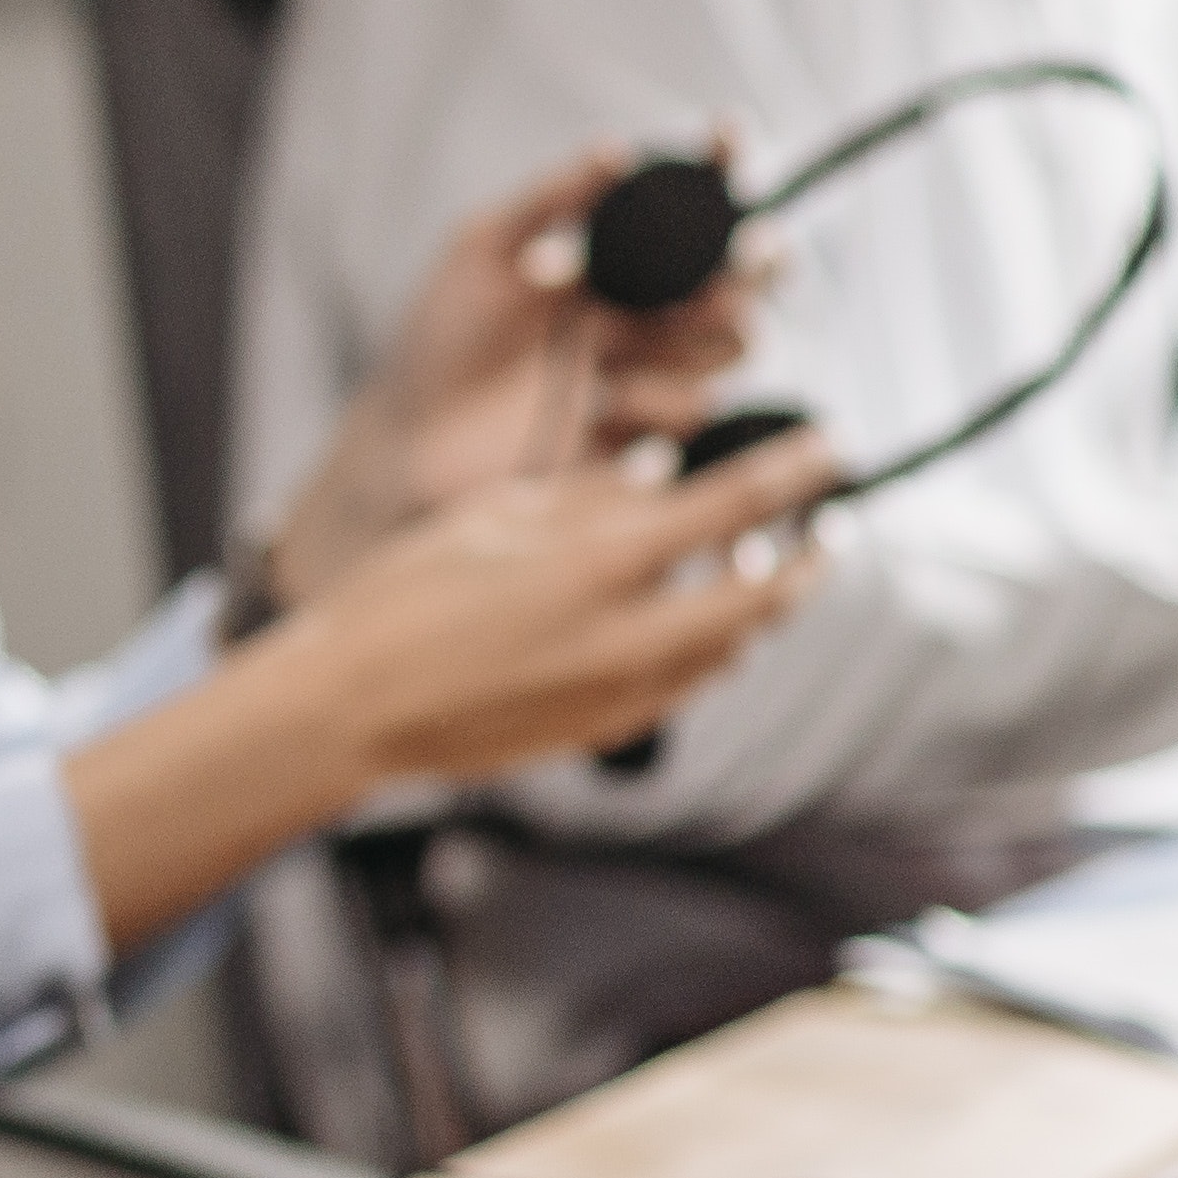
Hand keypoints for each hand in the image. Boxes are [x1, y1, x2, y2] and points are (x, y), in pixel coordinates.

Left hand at [266, 146, 762, 600]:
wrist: (412, 435)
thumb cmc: (443, 336)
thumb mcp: (483, 251)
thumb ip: (549, 200)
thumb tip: (616, 151)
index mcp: (622, 250)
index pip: (694, 195)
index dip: (723, 158)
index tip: (725, 133)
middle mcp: (655, 305)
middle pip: (749, 273)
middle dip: (759, 257)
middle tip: (744, 249)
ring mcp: (659, 368)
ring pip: (739, 341)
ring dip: (698, 334)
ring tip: (615, 346)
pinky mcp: (651, 432)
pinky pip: (696, 410)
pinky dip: (654, 398)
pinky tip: (600, 404)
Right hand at [278, 423, 839, 782]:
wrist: (350, 708)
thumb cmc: (400, 599)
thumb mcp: (491, 519)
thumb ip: (589, 495)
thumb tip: (663, 471)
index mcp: (598, 564)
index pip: (733, 507)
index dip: (792, 473)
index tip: (827, 449)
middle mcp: (629, 634)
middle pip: (762, 595)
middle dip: (806, 560)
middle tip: (828, 530)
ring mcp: (623, 691)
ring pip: (730, 646)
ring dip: (757, 608)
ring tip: (761, 574)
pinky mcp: (605, 729)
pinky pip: (687, 683)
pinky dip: (708, 649)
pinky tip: (697, 628)